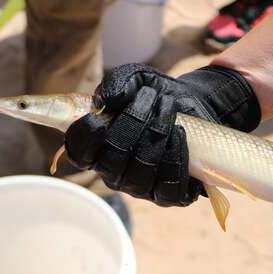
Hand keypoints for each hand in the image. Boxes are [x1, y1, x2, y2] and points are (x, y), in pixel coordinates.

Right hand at [64, 63, 260, 205]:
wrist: (193, 103)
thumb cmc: (155, 95)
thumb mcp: (136, 78)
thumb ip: (118, 83)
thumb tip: (107, 100)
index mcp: (97, 147)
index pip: (79, 153)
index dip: (83, 139)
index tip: (96, 117)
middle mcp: (115, 172)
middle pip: (112, 160)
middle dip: (133, 123)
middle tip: (151, 96)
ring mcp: (141, 187)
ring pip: (141, 174)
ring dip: (156, 136)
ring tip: (169, 108)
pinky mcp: (168, 195)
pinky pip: (169, 188)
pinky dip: (175, 158)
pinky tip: (180, 133)